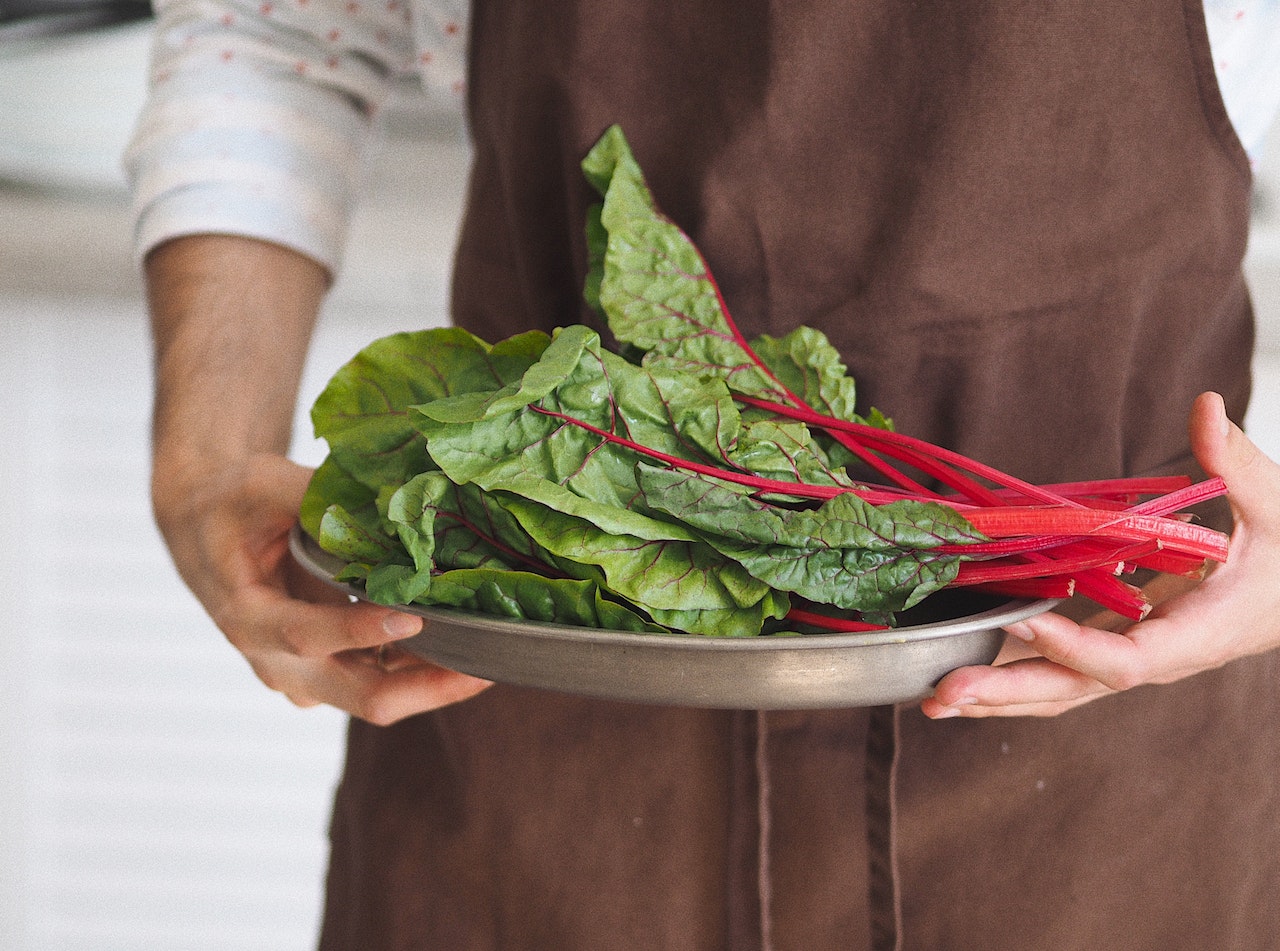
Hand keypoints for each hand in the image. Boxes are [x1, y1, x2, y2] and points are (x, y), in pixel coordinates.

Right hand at [156, 451, 492, 723]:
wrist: (209, 531)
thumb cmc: (232, 504)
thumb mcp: (261, 485)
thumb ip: (314, 496)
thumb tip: (388, 496)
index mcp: (248, 617)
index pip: (307, 635)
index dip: (359, 631)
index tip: (414, 619)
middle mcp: (278, 663)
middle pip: (359, 695)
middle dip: (425, 685)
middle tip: (484, 665)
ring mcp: (307, 676)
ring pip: (381, 697)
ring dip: (435, 681)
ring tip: (494, 655)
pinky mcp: (332, 672)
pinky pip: (386, 680)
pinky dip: (425, 668)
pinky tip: (470, 644)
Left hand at [922, 391, 1279, 717]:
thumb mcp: (1275, 505)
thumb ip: (1238, 462)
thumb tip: (1208, 406)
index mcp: (1196, 633)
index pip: (1126, 659)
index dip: (1074, 646)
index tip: (1026, 621)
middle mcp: (1156, 658)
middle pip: (1073, 688)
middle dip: (1006, 693)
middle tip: (941, 694)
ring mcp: (1131, 658)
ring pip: (1058, 689)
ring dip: (996, 695)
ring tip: (932, 698)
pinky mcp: (1116, 646)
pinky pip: (1059, 670)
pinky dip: (1011, 674)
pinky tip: (962, 676)